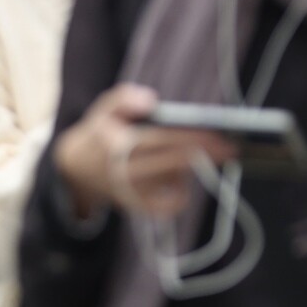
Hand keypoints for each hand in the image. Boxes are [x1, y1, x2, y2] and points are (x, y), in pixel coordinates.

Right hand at [53, 84, 234, 220]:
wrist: (76, 168)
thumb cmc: (99, 133)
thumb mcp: (104, 108)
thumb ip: (124, 98)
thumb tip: (150, 99)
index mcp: (119, 144)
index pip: (163, 140)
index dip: (192, 138)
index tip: (216, 134)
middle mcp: (126, 170)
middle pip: (175, 162)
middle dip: (206, 154)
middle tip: (230, 148)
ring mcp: (132, 191)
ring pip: (173, 181)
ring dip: (192, 168)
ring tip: (204, 156)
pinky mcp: (135, 205)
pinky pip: (165, 208)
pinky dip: (179, 198)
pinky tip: (184, 184)